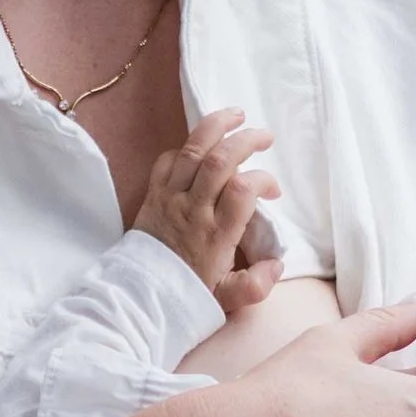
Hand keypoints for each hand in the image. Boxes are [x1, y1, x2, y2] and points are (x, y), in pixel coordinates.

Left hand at [133, 108, 281, 312]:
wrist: (139, 299)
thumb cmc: (185, 296)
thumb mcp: (226, 301)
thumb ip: (255, 286)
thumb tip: (276, 265)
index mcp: (215, 235)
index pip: (242, 190)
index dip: (263, 181)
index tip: (273, 192)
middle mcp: (193, 210)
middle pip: (219, 160)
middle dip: (245, 140)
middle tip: (265, 137)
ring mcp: (170, 199)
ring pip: (192, 150)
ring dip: (216, 127)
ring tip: (236, 115)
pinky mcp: (152, 196)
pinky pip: (166, 161)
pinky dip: (183, 149)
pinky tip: (199, 148)